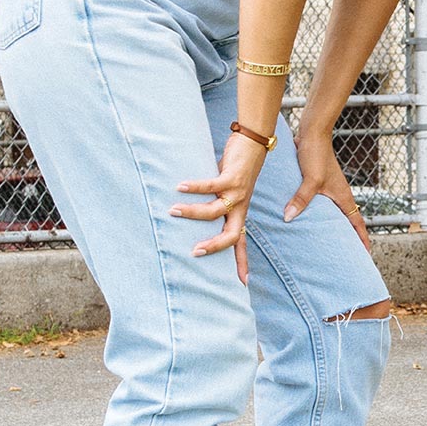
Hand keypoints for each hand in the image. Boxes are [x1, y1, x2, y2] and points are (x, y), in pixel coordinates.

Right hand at [171, 132, 268, 283]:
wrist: (254, 143)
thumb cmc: (238, 168)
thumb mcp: (229, 192)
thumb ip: (216, 203)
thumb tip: (193, 213)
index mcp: (240, 212)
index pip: (241, 242)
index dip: (242, 262)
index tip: (243, 282)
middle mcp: (240, 206)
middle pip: (231, 234)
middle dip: (214, 246)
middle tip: (195, 252)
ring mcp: (237, 192)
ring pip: (215, 211)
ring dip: (192, 213)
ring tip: (172, 210)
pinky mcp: (232, 176)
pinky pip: (211, 185)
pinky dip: (194, 187)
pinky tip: (179, 187)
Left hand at [284, 130, 371, 250]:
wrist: (312, 133)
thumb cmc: (316, 154)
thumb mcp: (310, 179)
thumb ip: (301, 199)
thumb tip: (288, 217)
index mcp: (343, 196)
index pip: (357, 222)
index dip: (362, 239)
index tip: (366, 254)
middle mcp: (339, 194)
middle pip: (348, 220)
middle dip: (349, 237)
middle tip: (347, 254)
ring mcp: (330, 188)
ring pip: (335, 212)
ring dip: (334, 225)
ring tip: (327, 241)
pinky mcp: (319, 182)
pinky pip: (322, 203)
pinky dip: (320, 214)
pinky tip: (307, 219)